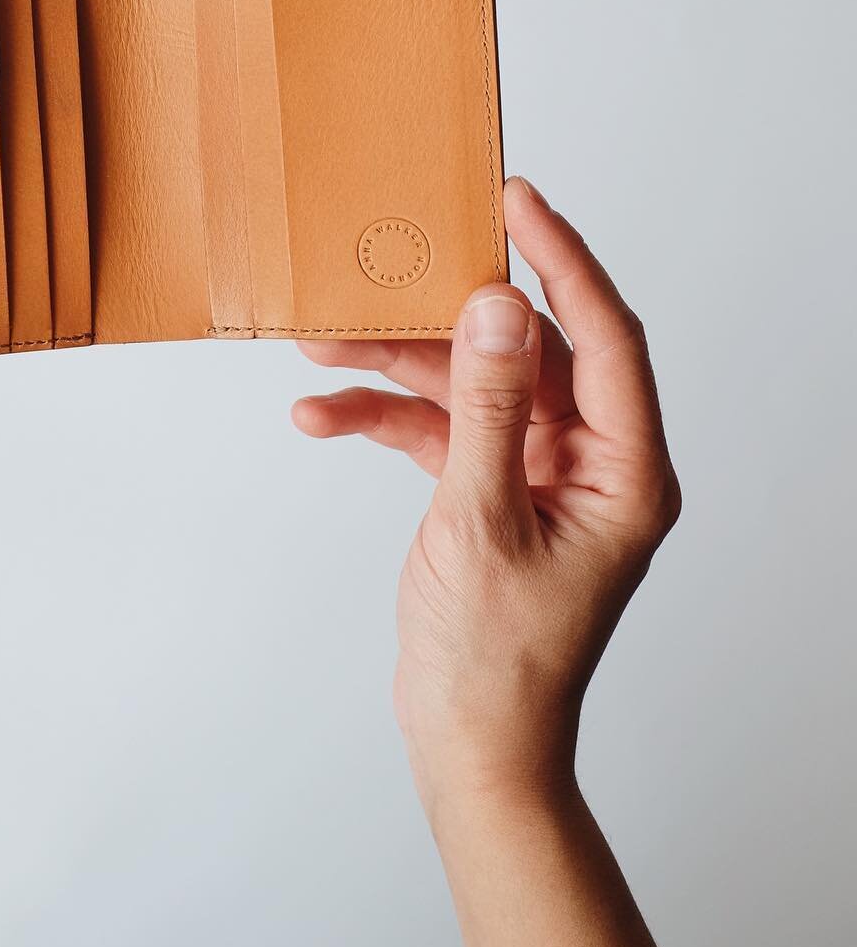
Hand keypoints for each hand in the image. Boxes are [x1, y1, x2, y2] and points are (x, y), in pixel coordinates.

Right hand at [292, 177, 680, 815]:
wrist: (470, 746)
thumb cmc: (499, 661)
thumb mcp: (483, 521)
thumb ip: (490, 407)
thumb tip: (499, 307)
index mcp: (626, 470)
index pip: (605, 337)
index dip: (563, 260)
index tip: (517, 200)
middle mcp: (590, 462)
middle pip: (522, 354)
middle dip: (439, 321)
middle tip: (389, 265)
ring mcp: (539, 474)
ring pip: (470, 386)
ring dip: (396, 368)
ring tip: (322, 349)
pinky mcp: (491, 490)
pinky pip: (439, 430)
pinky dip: (384, 419)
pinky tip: (324, 416)